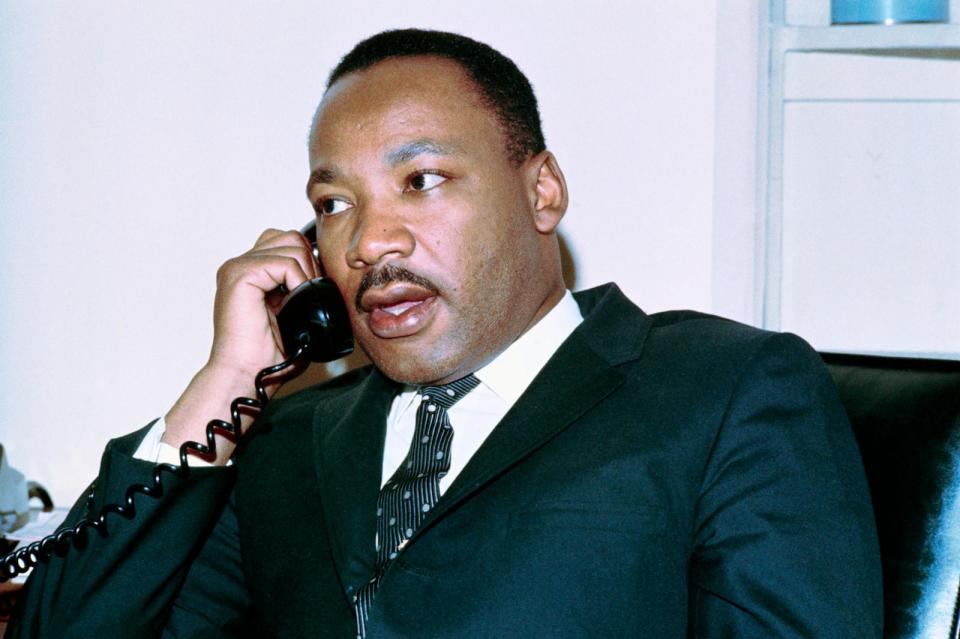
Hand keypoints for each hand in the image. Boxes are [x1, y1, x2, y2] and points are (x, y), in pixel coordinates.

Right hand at [162, 229, 318, 463]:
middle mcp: (239, 265)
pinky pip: (283, 262)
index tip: (313, 290)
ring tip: (302, 299)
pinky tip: (295, 301)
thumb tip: (326, 280)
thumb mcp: (291, 315)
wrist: (246, 374)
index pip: (286, 243)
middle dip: (309, 262)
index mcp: (249, 273)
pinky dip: (298, 279)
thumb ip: (302, 291)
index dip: (307, 262)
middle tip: (310, 293)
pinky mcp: (240, 275)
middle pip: (289, 237)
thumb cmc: (266, 356)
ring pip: (290, 244)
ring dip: (305, 271)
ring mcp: (237, 268)